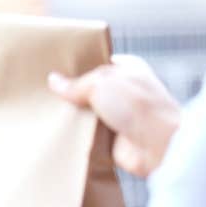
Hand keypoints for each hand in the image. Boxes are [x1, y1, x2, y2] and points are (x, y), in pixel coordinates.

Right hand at [49, 54, 180, 177]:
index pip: (101, 63)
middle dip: (74, 94)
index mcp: (127, 70)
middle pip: (92, 91)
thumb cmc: (138, 104)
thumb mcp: (100, 82)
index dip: (82, 66)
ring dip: (75, 117)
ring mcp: (120, 117)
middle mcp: (125, 92)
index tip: (59, 68)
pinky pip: (90, 136)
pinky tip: (62, 132)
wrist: (157, 143)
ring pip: (89, 114)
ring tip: (50, 112)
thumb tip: (54, 81)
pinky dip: (79, 136)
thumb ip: (76, 84)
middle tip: (48, 93)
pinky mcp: (114, 141)